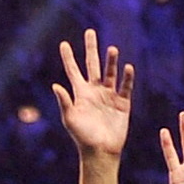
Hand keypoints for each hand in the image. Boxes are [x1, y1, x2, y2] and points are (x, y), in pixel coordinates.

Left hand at [52, 29, 133, 158]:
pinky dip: (127, 77)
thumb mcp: (70, 119)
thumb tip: (55, 85)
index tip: (64, 43)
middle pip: (93, 65)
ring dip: (111, 61)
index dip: (68, 57)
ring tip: (112, 49)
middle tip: (89, 31)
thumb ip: (64, 101)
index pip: (73, 71)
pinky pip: (126, 87)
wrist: (101, 152)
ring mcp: (109, 96)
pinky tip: (127, 68)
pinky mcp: (122, 103)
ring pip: (110, 73)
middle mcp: (94, 91)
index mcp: (80, 94)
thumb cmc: (82, 137)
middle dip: (91, 49)